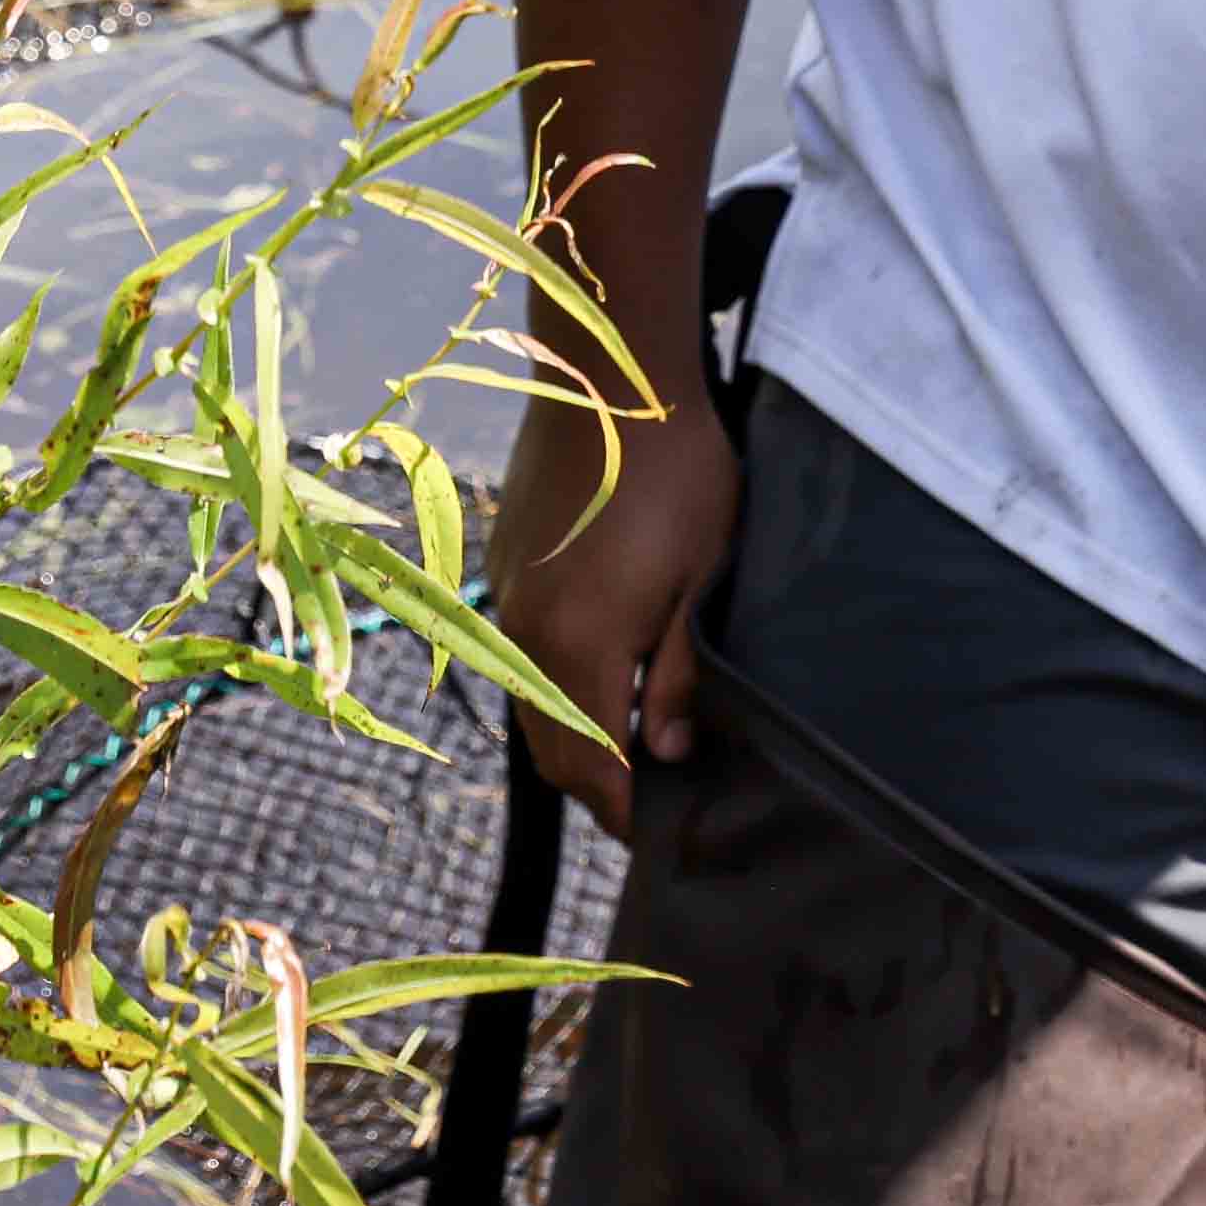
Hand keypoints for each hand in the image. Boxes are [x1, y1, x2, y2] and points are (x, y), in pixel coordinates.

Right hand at [494, 369, 734, 839]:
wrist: (609, 374)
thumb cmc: (676, 470)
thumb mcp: (701, 576)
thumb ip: (680, 672)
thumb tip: (668, 749)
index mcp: (577, 643)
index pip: (592, 766)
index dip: (624, 809)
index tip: (659, 832)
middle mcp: (526, 631)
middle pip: (553, 747)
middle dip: (599, 782)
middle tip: (654, 793)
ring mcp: (507, 597)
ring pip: (532, 702)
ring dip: (576, 731)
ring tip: (635, 735)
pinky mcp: (504, 565)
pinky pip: (523, 654)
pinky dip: (556, 683)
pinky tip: (604, 667)